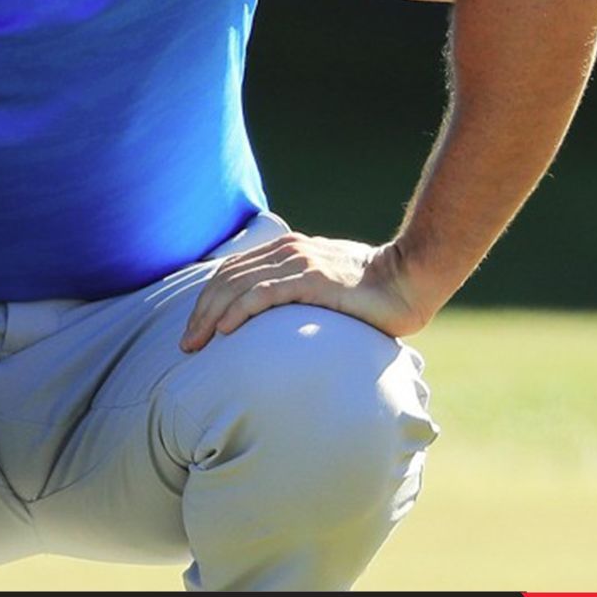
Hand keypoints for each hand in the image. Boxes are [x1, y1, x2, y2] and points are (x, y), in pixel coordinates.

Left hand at [178, 231, 432, 351]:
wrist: (410, 278)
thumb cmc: (370, 292)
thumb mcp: (324, 286)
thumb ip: (298, 294)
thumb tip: (276, 324)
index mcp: (286, 251)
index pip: (231, 272)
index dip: (207, 300)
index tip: (194, 331)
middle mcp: (286, 252)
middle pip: (226, 280)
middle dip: (200, 312)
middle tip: (185, 345)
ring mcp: (298, 264)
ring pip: (238, 287)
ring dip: (210, 316)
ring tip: (196, 344)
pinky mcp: (312, 280)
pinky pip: (265, 294)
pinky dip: (239, 311)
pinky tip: (224, 330)